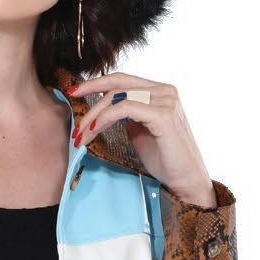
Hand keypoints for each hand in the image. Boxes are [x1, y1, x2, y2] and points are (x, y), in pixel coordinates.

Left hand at [67, 71, 217, 208]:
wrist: (186, 180)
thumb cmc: (164, 159)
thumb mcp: (140, 131)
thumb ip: (127, 115)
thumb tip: (103, 108)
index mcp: (159, 91)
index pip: (122, 79)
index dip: (95, 83)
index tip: (73, 93)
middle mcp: (164, 90)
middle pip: (117, 85)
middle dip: (89, 101)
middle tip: (74, 125)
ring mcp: (165, 100)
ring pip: (118, 97)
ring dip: (94, 116)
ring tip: (81, 136)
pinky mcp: (163, 115)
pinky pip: (125, 108)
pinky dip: (106, 117)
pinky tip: (95, 130)